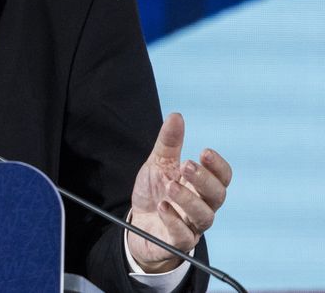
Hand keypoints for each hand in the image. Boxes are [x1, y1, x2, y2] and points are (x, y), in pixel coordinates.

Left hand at [127, 112, 231, 272]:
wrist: (136, 224)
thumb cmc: (154, 192)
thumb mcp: (158, 164)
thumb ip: (168, 144)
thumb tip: (176, 116)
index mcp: (201, 187)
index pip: (223, 178)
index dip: (218, 166)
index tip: (204, 152)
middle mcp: (202, 206)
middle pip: (217, 196)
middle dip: (205, 180)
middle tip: (187, 164)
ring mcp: (192, 226)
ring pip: (204, 216)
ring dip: (188, 199)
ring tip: (170, 186)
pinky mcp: (177, 242)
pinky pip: (183, 236)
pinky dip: (174, 221)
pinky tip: (163, 207)